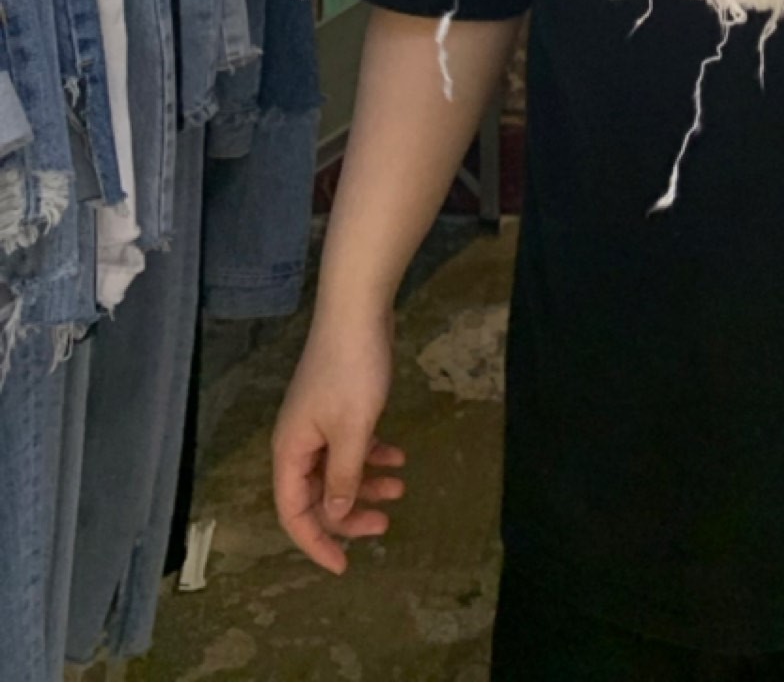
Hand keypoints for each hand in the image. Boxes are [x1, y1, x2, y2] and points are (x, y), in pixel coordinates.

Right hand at [272, 300, 406, 574]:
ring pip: (338, 469)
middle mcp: (298, 441)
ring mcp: (318, 422)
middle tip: (384, 524)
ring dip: (365, 483)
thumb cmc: (352, 371)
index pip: (293, 513)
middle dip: (348, 513)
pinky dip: (372, 454)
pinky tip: (398, 457)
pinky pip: (350, 444)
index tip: (343, 565)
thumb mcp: (352, 430)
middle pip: (316, 494)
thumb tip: (333, 515)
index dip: (316, 542)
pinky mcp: (338, 405)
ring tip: (401, 489)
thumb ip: (342, 476)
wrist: (358, 310)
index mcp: (290, 452)